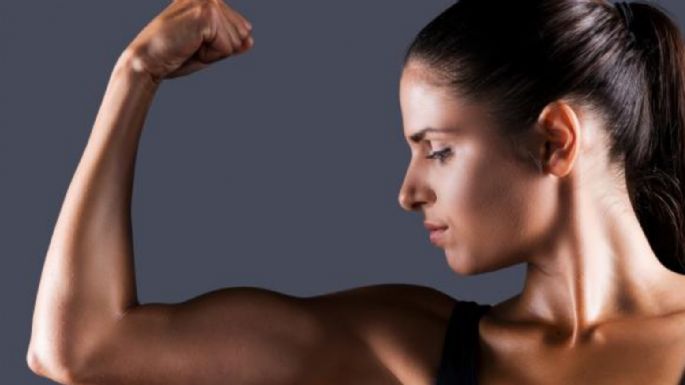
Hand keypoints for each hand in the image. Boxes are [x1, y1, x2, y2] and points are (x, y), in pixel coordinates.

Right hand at [121, 0, 252, 83]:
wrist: (148, 61)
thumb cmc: (174, 55)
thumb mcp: (210, 49)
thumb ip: (231, 42)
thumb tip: (250, 40)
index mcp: (208, 2)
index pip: (243, 28)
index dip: (222, 46)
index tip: (195, 44)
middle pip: (242, 33)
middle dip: (220, 48)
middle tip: (191, 46)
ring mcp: (208, 2)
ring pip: (236, 41)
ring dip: (214, 52)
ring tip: (189, 45)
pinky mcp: (206, 14)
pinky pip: (227, 46)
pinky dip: (210, 55)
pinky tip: (190, 47)